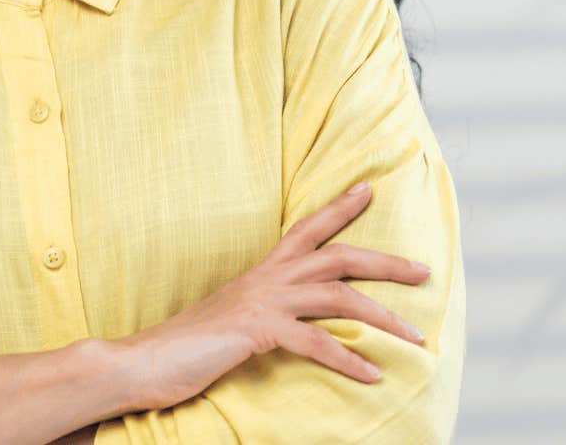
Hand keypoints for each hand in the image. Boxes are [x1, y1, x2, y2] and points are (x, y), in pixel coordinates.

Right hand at [115, 182, 431, 410]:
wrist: (140, 360)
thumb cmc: (183, 346)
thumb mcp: (232, 322)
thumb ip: (261, 315)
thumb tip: (286, 323)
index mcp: (260, 273)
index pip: (307, 230)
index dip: (340, 208)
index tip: (368, 189)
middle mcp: (266, 278)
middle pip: (339, 256)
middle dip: (386, 262)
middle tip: (424, 271)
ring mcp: (263, 302)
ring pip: (338, 296)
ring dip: (383, 318)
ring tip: (415, 338)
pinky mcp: (258, 331)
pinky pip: (317, 343)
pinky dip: (349, 360)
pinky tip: (373, 374)